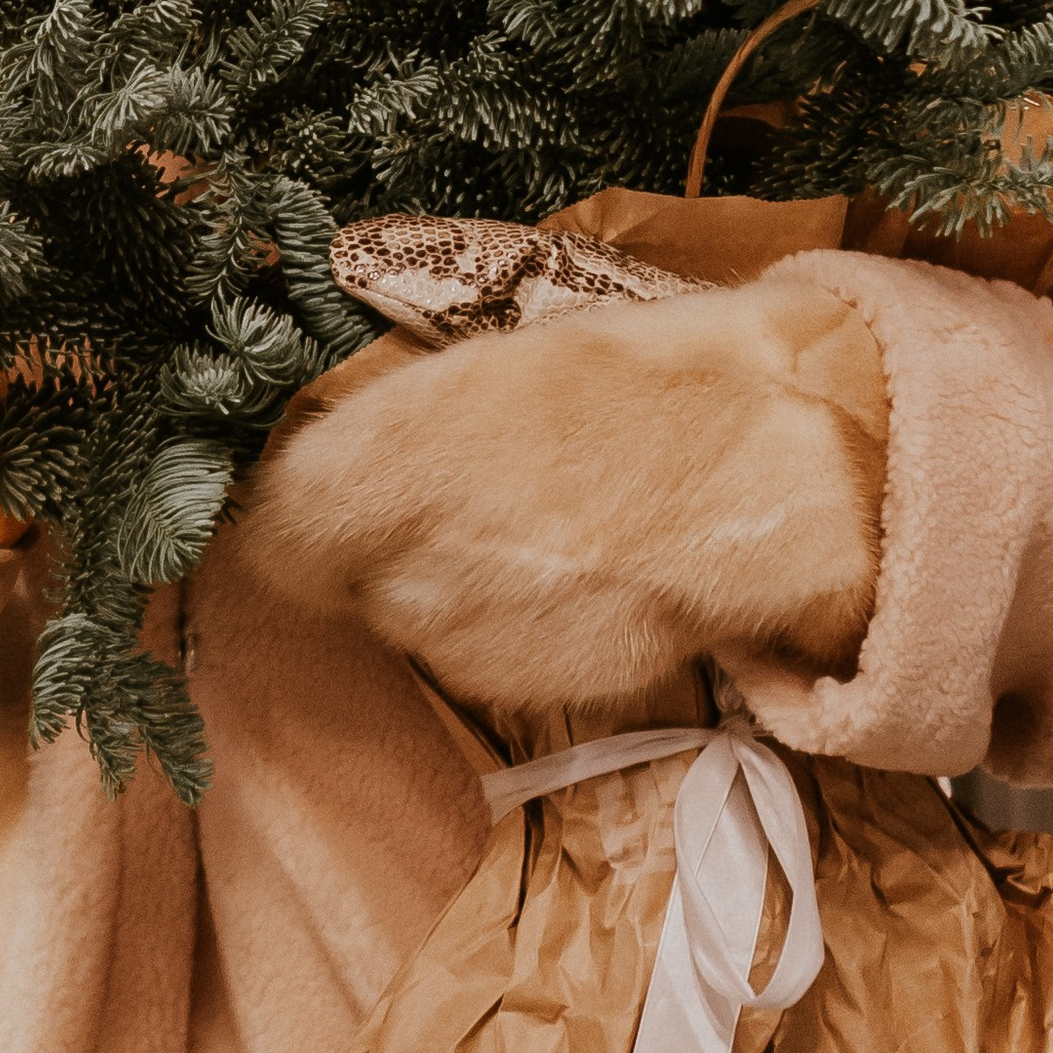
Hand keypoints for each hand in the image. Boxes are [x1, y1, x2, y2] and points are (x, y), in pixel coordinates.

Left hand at [235, 278, 888, 715]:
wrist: (779, 471)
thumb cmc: (639, 382)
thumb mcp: (496, 365)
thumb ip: (397, 426)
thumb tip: (333, 454)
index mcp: (381, 465)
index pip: (273, 527)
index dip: (288, 513)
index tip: (306, 494)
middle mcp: (404, 571)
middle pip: (343, 576)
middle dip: (377, 544)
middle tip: (455, 490)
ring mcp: (473, 643)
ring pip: (421, 621)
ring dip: (455, 586)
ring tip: (542, 521)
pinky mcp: (539, 688)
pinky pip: (499, 654)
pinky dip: (527, 623)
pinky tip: (587, 568)